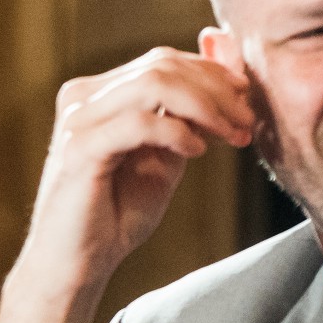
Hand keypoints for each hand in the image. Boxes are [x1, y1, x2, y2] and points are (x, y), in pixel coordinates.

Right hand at [0, 49, 256, 322]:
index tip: (247, 106)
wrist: (75, 262)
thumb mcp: (164, 156)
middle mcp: (83, 96)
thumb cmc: (116, 213)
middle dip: (217, 90)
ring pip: (154, 83)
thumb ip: (188, 116)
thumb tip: (225, 73)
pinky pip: (140, 122)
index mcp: (99, 93)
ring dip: (206, 107)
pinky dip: (178, 132)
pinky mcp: (80, 147)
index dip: (213, 76)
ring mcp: (78, 119)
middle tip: (247, 124)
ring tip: (231, 137)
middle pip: (162, 64)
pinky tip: (196, 153)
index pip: (163, 60)